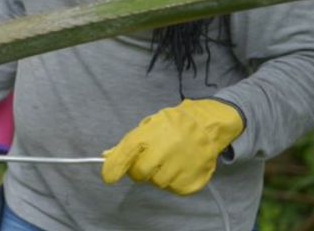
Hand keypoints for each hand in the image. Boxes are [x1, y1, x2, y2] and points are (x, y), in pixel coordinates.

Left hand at [101, 99, 243, 195]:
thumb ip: (128, 143)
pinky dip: (173, 180)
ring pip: (157, 182)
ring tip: (168, 160)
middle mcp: (164, 151)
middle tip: (148, 161)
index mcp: (150, 135)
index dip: (113, 168)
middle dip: (139, 170)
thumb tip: (107, 156)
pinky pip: (173, 188)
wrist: (207, 126)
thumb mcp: (148, 126)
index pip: (125, 155)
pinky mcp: (191, 181)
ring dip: (157, 175)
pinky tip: (179, 166)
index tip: (108, 177)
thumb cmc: (172, 124)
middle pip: (139, 174)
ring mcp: (179, 167)